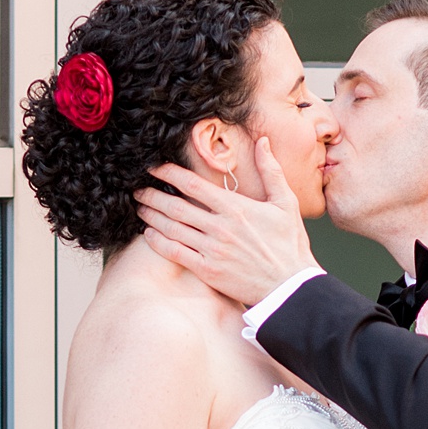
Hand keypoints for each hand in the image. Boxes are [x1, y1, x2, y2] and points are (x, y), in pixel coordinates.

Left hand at [136, 138, 316, 307]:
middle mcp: (221, 227)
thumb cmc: (289, 245)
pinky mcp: (209, 271)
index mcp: (236, 207)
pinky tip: (148, 235)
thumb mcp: (286, 203)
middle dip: (153, 195)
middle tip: (137, 189)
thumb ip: (271, 170)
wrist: (291, 286)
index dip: (169, 174)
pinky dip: (159, 243)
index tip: (154, 168)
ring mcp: (213, 250)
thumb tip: (262, 141)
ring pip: (173, 228)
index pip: (194, 185)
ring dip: (152, 217)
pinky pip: (176, 253)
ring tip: (139, 208)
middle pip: (177, 206)